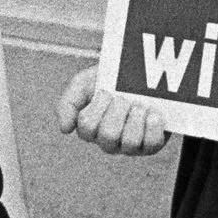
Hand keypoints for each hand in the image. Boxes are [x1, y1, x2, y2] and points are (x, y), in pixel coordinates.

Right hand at [56, 65, 171, 156]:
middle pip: (108, 135)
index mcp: (89, 129)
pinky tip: (152, 113)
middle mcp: (108, 141)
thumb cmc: (108, 79)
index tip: (105, 91)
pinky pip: (152, 144)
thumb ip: (68, 103)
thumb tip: (65, 129)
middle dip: (118, 110)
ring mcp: (129, 146)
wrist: (142, 72)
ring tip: (139, 104)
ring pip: (130, 142)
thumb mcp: (83, 83)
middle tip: (123, 97)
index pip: (87, 126)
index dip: (98, 106)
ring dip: (136, 117)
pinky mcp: (151, 145)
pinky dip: (152, 126)